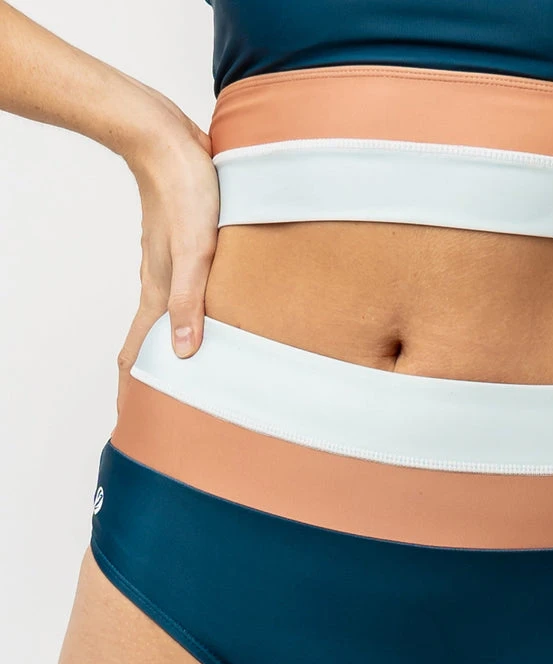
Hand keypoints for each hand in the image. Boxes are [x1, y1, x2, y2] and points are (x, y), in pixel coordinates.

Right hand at [116, 88, 218, 407]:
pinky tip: (206, 318)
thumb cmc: (185, 190)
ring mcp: (168, 267)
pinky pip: (182, 295)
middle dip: (152, 379)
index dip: (133, 390)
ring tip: (187, 373)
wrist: (166, 140)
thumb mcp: (195, 250)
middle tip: (165, 410)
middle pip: (149, 342)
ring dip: (171, 348)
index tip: (135, 421)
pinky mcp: (182, 248)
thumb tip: (182, 353)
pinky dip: (187, 318)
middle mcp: (159, 285)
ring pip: (167, 319)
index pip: (136, 353)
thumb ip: (190, 301)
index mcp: (158, 293)